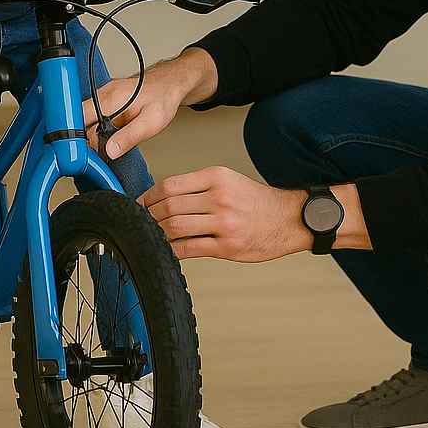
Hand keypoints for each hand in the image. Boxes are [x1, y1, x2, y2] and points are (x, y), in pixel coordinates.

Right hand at [82, 49, 216, 159]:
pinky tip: (104, 137)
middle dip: (80, 138)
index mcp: (111, 99)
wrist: (170, 84)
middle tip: (91, 155)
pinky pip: (92, 115)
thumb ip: (129, 137)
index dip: (76, 136)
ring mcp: (103, 95)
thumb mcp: (151, 123)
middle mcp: (103, 94)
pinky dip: (93, 128)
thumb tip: (110, 151)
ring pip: (83, 117)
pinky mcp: (106, 100)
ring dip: (87, 134)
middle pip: (78, 118)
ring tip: (99, 148)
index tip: (80, 152)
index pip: (79, 117)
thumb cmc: (163, 99)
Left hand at [139, 166, 308, 261]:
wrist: (289, 219)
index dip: (148, 196)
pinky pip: (189, 248)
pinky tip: (166, 250)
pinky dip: (172, 250)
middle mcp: (219, 197)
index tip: (139, 204)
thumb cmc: (257, 202)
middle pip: (169, 206)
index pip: (170, 185)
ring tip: (152, 235)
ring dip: (157, 233)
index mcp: (216, 177)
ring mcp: (223, 223)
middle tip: (140, 222)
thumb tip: (163, 199)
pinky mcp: (227, 246)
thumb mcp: (229, 181)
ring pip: (175, 227)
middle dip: (148, 216)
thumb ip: (198, 187)